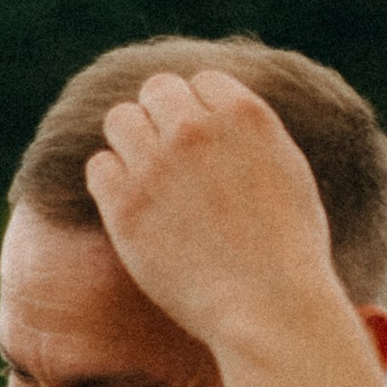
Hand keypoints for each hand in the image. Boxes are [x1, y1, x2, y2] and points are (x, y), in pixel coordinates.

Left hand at [86, 69, 342, 350]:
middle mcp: (195, 129)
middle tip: (168, 153)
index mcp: (245, 114)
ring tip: (147, 176)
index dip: (200, 108)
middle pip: (155, 90)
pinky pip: (98, 165)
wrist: (268, 304)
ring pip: (120, 119)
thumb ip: (251, 135)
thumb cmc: (289, 248)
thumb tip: (219, 113)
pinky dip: (110, 179)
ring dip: (130, 141)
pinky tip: (130, 202)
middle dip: (160, 116)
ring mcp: (156, 165)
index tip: (204, 139)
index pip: (201, 82)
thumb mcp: (288, 170)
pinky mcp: (124, 204)